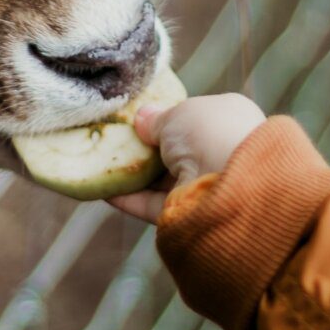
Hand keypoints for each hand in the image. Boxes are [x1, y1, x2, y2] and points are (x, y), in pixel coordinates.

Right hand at [111, 92, 265, 224]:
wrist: (232, 184)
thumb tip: (142, 118)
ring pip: (161, 179)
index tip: (137, 120)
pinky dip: (128, 197)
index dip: (166, 118)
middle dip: (145, 148)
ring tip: (98, 162)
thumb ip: (157, 118)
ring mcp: (204, 186)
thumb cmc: (209, 133)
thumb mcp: (178, 113)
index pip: (194, 120)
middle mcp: (219, 154)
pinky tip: (101, 188)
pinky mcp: (188, 215)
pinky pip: (152, 204)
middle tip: (111, 139)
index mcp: (228, 121)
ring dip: (132, 173)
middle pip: (174, 152)